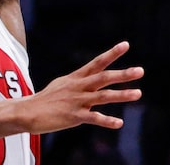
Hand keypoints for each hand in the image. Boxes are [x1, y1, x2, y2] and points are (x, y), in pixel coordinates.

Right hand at [15, 41, 143, 133]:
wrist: (28, 112)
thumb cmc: (46, 99)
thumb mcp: (62, 85)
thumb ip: (78, 82)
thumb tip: (89, 77)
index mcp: (76, 78)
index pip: (97, 62)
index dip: (112, 54)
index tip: (126, 45)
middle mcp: (79, 87)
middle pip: (103, 77)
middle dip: (123, 74)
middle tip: (140, 70)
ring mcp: (77, 101)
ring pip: (103, 96)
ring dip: (121, 95)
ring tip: (138, 94)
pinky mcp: (74, 116)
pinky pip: (94, 118)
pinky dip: (107, 121)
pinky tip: (119, 123)